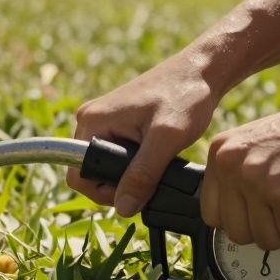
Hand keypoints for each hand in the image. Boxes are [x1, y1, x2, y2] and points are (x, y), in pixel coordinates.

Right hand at [69, 53, 219, 216]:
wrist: (201, 71)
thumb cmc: (185, 96)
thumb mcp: (166, 139)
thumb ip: (143, 174)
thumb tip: (123, 209)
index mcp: (93, 121)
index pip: (78, 174)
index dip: (103, 192)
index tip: (136, 192)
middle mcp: (91, 119)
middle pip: (90, 172)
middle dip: (118, 184)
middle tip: (151, 180)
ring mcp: (104, 120)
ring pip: (105, 166)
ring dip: (129, 174)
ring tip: (157, 165)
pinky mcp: (117, 123)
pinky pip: (115, 155)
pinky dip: (134, 164)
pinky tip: (156, 157)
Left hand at [200, 89, 279, 249]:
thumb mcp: (258, 146)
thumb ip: (239, 176)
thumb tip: (234, 220)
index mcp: (220, 151)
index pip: (210, 213)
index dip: (241, 219)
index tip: (261, 211)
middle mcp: (231, 164)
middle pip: (236, 233)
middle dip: (267, 227)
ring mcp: (257, 181)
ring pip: (266, 240)